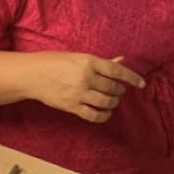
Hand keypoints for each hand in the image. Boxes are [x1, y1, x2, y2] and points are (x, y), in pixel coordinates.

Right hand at [30, 52, 144, 122]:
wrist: (31, 75)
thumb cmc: (54, 62)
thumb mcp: (78, 57)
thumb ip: (101, 62)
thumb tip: (121, 60)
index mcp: (88, 61)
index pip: (117, 71)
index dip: (132, 78)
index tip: (142, 84)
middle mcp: (85, 77)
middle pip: (113, 88)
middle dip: (119, 91)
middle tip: (118, 91)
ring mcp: (79, 93)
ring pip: (106, 102)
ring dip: (113, 103)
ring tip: (112, 101)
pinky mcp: (72, 106)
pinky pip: (94, 115)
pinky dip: (103, 116)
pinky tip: (105, 113)